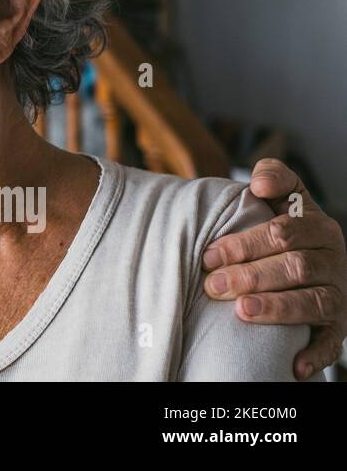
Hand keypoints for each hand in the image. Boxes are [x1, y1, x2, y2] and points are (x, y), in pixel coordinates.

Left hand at [202, 158, 345, 378]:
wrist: (313, 257)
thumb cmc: (284, 227)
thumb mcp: (285, 196)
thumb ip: (275, 177)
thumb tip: (259, 181)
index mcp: (318, 227)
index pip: (283, 232)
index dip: (245, 242)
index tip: (208, 254)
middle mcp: (332, 260)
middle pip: (294, 267)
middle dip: (250, 275)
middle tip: (213, 284)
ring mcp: (338, 294)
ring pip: (313, 302)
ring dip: (277, 309)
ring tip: (242, 311)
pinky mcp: (338, 326)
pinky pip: (331, 342)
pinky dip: (315, 354)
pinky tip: (293, 364)